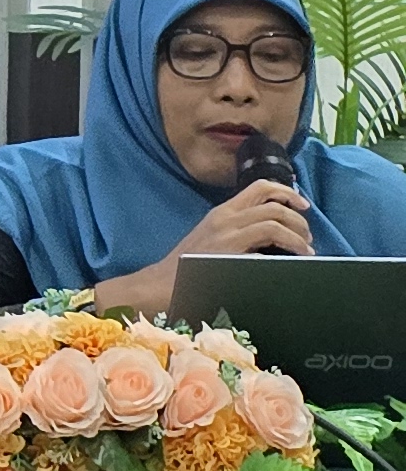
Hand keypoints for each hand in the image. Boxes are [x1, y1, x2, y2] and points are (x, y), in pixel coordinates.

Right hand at [180, 181, 313, 261]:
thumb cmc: (188, 263)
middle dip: (299, 221)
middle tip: (307, 237)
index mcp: (222, 212)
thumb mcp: (211, 235)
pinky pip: (266, 247)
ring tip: (304, 250)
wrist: (163, 283)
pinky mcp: (230, 254)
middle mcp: (226, 219)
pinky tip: (290, 263)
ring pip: (274, 223)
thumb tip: (272, 228)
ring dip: (297, 236)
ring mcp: (228, 236)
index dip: (287, 192)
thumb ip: (237, 227)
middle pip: (274, 206)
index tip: (303, 206)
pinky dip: (285, 252)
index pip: (259, 187)